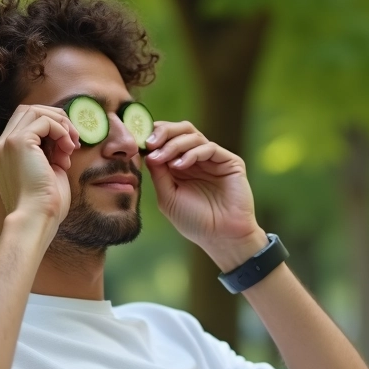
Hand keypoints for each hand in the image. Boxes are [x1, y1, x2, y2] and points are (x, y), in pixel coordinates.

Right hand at [0, 104, 79, 221]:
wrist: (36, 218)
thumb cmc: (45, 204)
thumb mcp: (48, 172)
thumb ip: (50, 153)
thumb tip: (64, 138)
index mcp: (5, 153)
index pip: (26, 123)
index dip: (50, 128)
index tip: (68, 147)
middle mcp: (1, 145)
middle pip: (29, 111)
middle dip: (56, 120)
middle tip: (73, 140)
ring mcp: (7, 142)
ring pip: (35, 110)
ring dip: (60, 124)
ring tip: (71, 145)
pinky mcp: (18, 142)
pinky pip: (44, 121)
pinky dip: (61, 130)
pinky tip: (68, 149)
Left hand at [144, 121, 265, 266]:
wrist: (221, 237)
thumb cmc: (194, 221)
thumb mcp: (168, 197)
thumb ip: (158, 174)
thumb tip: (147, 151)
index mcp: (181, 165)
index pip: (167, 140)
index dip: (152, 136)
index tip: (138, 142)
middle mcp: (197, 158)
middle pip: (180, 130)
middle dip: (163, 132)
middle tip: (149, 142)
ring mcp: (213, 159)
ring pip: (193, 135)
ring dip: (174, 144)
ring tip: (162, 158)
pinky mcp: (230, 162)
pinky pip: (209, 148)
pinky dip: (192, 153)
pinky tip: (180, 165)